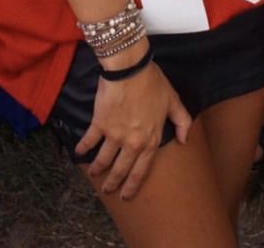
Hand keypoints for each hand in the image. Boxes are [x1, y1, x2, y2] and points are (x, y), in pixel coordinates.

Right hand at [78, 61, 191, 199]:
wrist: (129, 70)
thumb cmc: (153, 83)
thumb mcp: (173, 101)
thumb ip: (182, 121)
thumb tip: (185, 140)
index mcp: (150, 140)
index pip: (141, 170)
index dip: (133, 184)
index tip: (126, 194)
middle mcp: (132, 143)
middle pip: (121, 169)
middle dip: (114, 183)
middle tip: (108, 190)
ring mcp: (114, 135)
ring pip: (104, 159)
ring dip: (98, 168)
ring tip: (94, 175)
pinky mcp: (99, 124)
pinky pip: (89, 140)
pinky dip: (83, 148)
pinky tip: (78, 153)